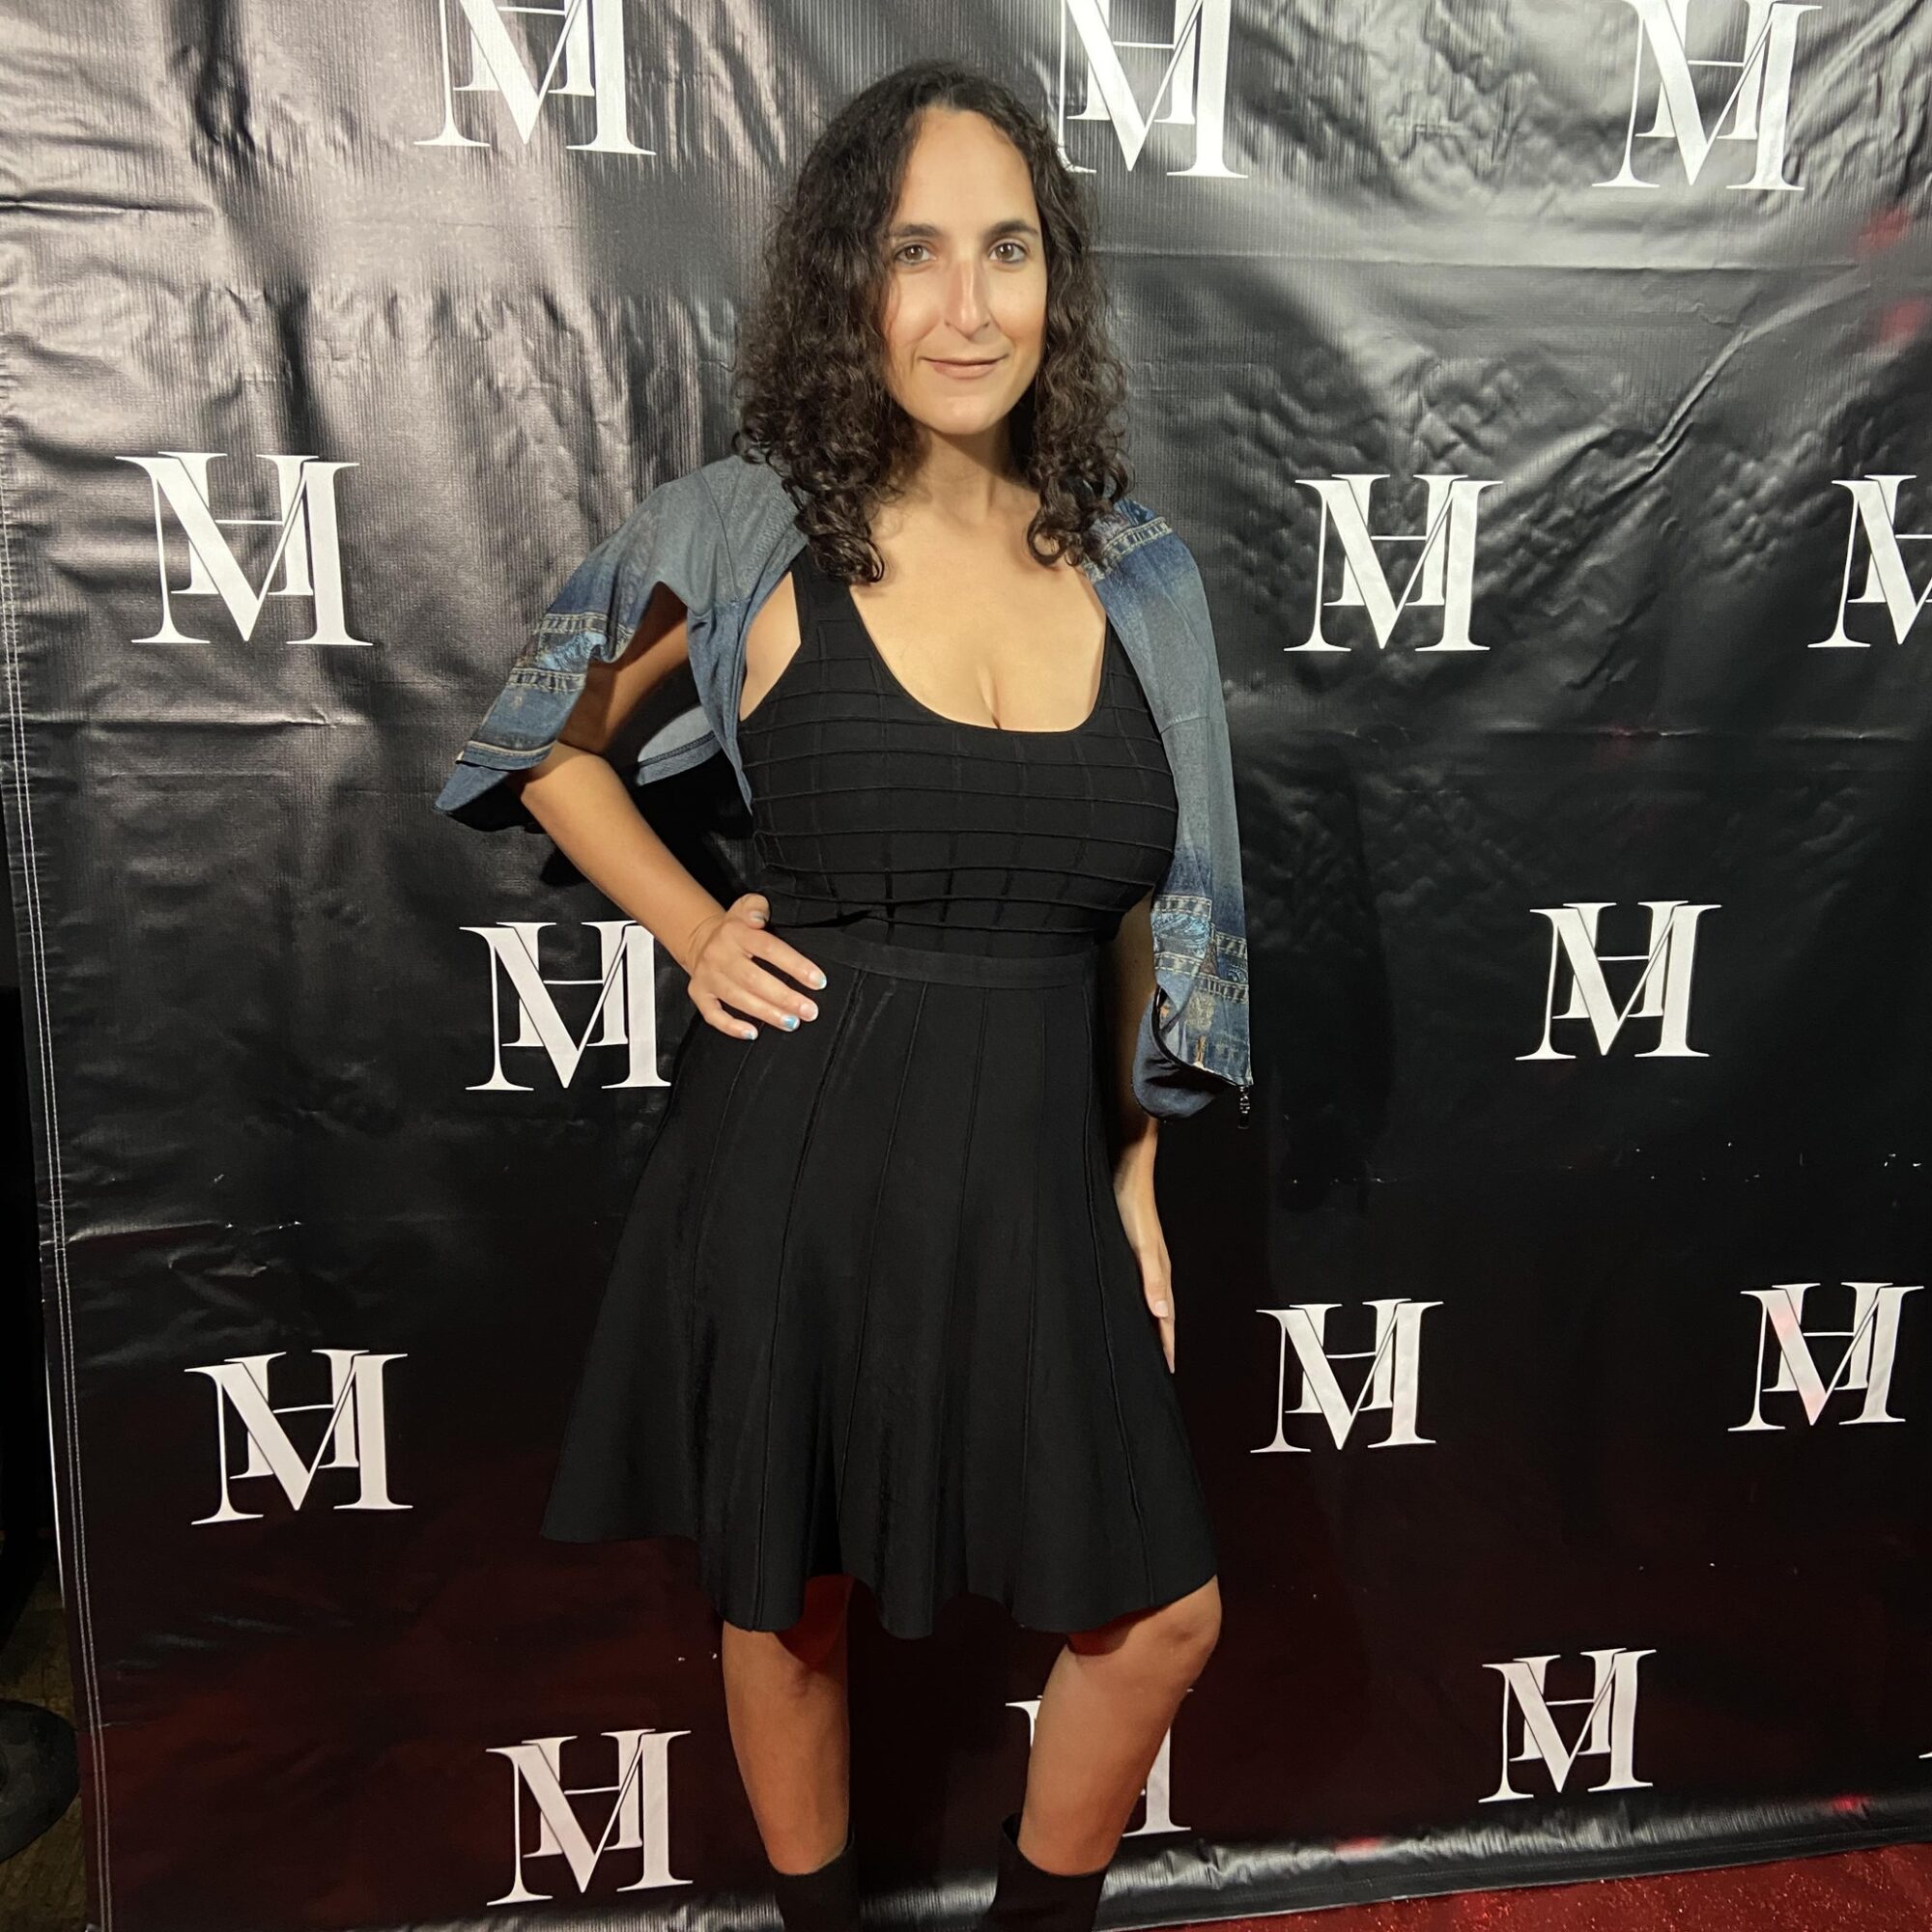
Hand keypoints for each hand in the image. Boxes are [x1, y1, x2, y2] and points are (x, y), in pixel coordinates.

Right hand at [684, 893, 826, 1039]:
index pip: (769, 948)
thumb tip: (760, 919)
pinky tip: (752, 1033)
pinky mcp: (699, 993)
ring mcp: (707, 976)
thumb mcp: (747, 906)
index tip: (818, 981)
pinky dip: (731, 1027)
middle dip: (784, 997)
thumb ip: (758, 907)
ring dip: (766, 1013)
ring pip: (737, 998)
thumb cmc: (736, 928)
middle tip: (809, 1010)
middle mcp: (719, 954)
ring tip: (792, 1022)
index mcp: (735, 932)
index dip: (795, 966)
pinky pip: (712, 1014)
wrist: (701, 939)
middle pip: (754, 979)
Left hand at [1114, 1174, 1175, 1372]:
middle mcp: (1156, 1270)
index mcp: (1159, 1272)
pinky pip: (1145, 1288)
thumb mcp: (1141, 1245)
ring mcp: (1147, 1261)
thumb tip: (1161, 1312)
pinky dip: (1144, 1305)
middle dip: (1165, 1340)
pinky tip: (1137, 1307)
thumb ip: (1151, 1278)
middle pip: (1164, 1313)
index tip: (1168, 1368)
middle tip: (1164, 1365)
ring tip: (1154, 1344)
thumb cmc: (1132, 1206)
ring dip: (1156, 1324)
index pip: (1166, 1318)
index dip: (1167, 1343)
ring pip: (1155, 1301)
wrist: (1128, 1175)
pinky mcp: (1136, 1253)